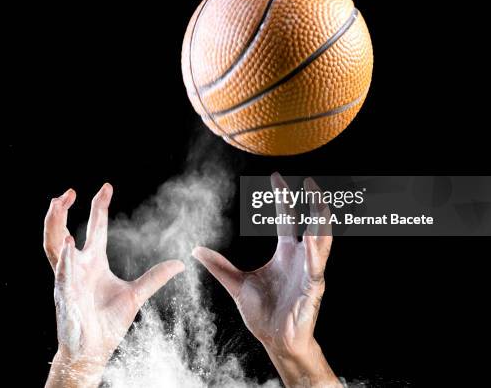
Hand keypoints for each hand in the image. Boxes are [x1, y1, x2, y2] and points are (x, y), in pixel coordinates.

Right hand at [44, 183, 183, 386]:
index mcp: (93, 262)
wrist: (94, 351)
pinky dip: (65, 260)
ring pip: (54, 247)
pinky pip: (64, 275)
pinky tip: (69, 246)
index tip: (106, 187)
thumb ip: (155, 277)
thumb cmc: (108, 323)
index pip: (96, 228)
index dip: (100, 206)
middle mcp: (77, 266)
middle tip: (67, 192)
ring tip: (58, 205)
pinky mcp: (66, 296)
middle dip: (61, 211)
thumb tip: (179, 264)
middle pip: (63, 232)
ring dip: (55, 225)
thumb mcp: (136, 294)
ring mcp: (68, 279)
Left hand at [193, 174, 340, 386]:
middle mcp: (300, 259)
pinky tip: (309, 241)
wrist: (274, 341)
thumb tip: (196, 250)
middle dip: (314, 203)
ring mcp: (308, 273)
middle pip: (312, 225)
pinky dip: (314, 255)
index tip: (277, 177)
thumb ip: (219, 266)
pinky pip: (315, 270)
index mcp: (285, 254)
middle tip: (310, 182)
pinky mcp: (311, 291)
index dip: (283, 197)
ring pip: (321, 243)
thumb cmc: (262, 313)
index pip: (287, 218)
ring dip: (321, 222)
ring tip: (319, 202)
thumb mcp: (236, 284)